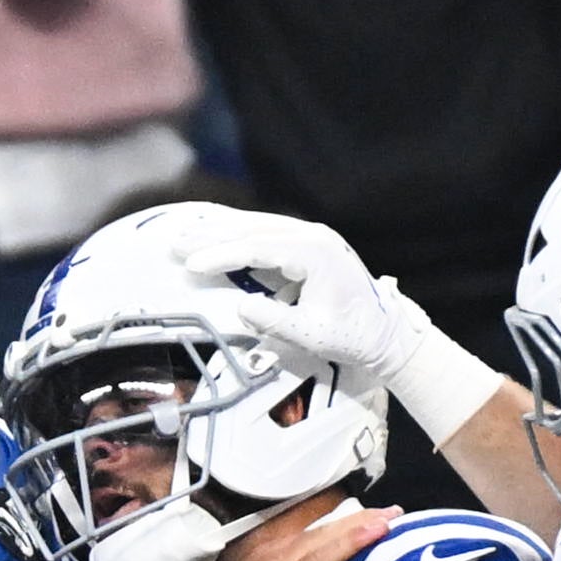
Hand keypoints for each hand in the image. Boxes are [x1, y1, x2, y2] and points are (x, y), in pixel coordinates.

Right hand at [177, 212, 427, 387]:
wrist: (385, 331)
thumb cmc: (351, 335)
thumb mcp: (312, 334)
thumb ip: (276, 321)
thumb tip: (240, 308)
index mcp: (315, 253)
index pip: (258, 248)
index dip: (222, 256)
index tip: (191, 265)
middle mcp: (313, 235)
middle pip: (254, 229)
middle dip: (212, 235)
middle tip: (175, 241)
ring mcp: (312, 236)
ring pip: (259, 225)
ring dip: (222, 230)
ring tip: (187, 233)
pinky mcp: (309, 243)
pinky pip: (269, 231)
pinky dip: (240, 232)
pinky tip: (218, 231)